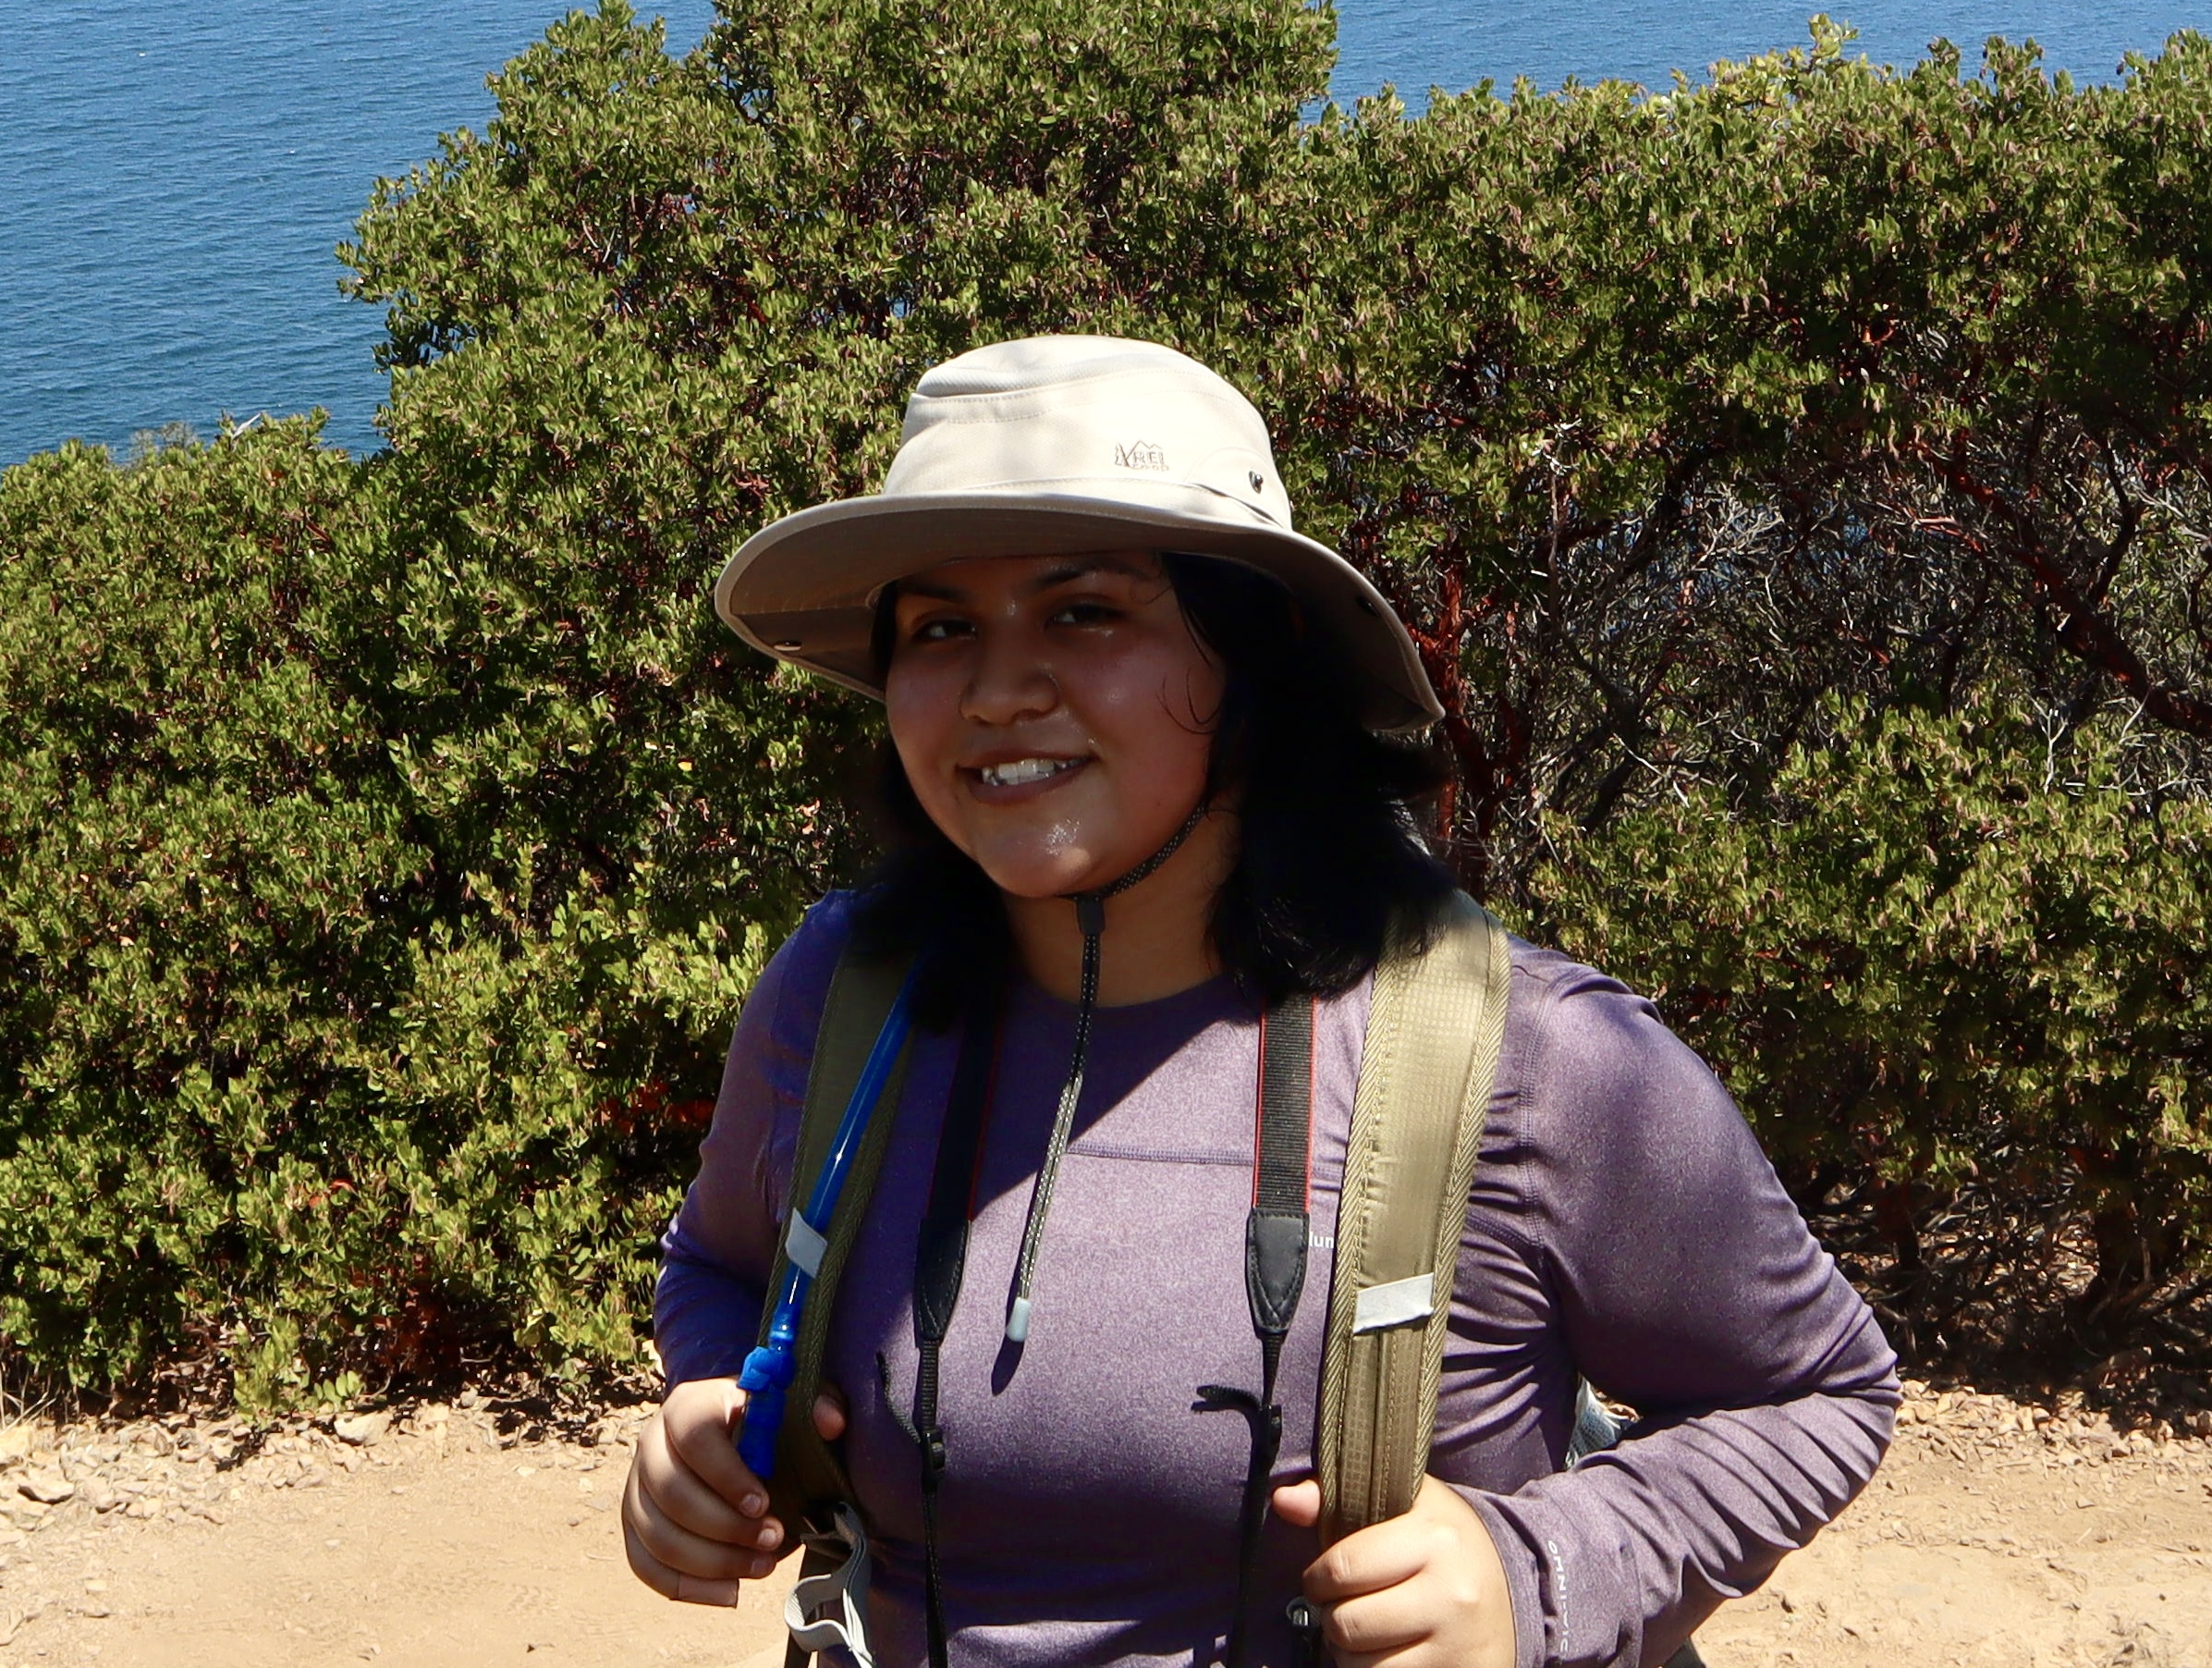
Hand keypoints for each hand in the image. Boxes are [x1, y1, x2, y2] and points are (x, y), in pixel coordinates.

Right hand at [623, 1375, 847, 1605]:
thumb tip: (831, 1423)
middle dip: (725, 1527)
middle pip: (671, 1493)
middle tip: (773, 1540)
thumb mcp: (795, 1403)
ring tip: (762, 1566)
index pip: (695, 1438)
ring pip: (658, 1536)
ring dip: (711, 1562)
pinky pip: (646, 1565)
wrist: (732, 1434)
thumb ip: (818, 1404)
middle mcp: (650, 1443)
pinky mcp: (635, 1526)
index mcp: (687, 1406)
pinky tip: (731, 1592)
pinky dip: (686, 1587)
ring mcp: (636, 1487)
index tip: (764, 1504)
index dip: (727, 1475)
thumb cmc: (766, 1420)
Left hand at [1272, 1473, 1515, 1667]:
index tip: (1323, 1579)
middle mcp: (1451, 1591)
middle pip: (1347, 1622)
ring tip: (1363, 1632)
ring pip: (1361, 1664)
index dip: (1319, 1578)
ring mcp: (1456, 1642)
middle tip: (1343, 1607)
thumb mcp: (1402, 1506)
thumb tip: (1284, 1499)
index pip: (1344, 1566)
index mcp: (1434, 1537)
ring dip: (1348, 1653)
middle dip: (1332, 1618)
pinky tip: (1385, 1654)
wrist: (1513, 1593)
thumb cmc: (1441, 1543)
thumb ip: (1338, 1500)